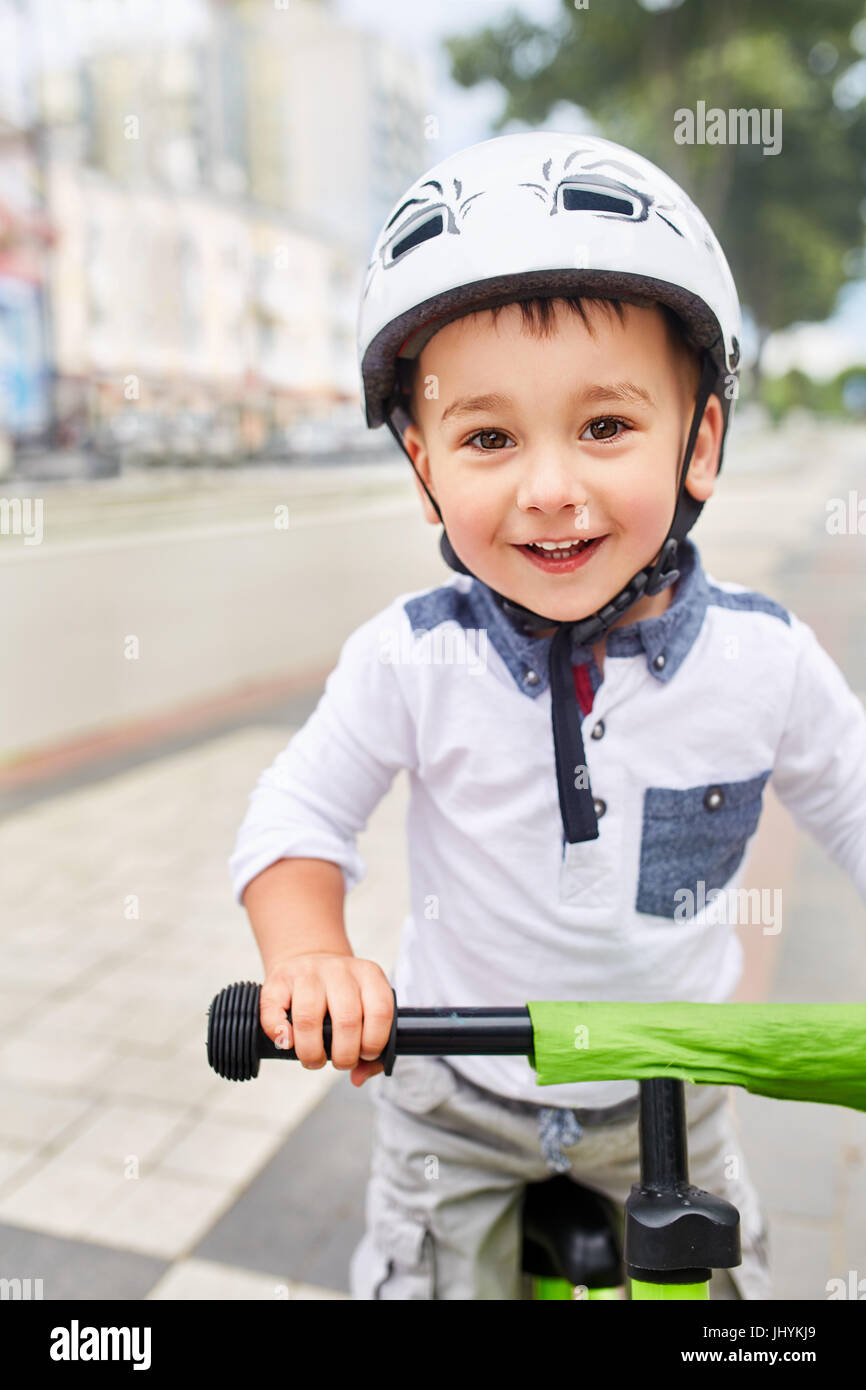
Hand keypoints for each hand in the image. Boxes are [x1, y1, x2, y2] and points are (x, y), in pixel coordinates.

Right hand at [259, 953, 393, 1086]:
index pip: (380, 1012)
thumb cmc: (339, 996)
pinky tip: (288, 1042)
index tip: (364, 1055)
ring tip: (314, 1059)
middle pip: (346, 1020)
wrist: (309, 959)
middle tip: (340, 1063)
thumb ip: (371, 1047)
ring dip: (311, 1051)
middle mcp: (339, 970)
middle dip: (344, 1056)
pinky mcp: (279, 978)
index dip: (373, 1043)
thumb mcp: (365, 1008)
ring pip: (309, 1018)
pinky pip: (274, 1010)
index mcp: (369, 976)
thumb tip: (358, 1077)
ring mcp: (308, 971)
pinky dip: (280, 1033)